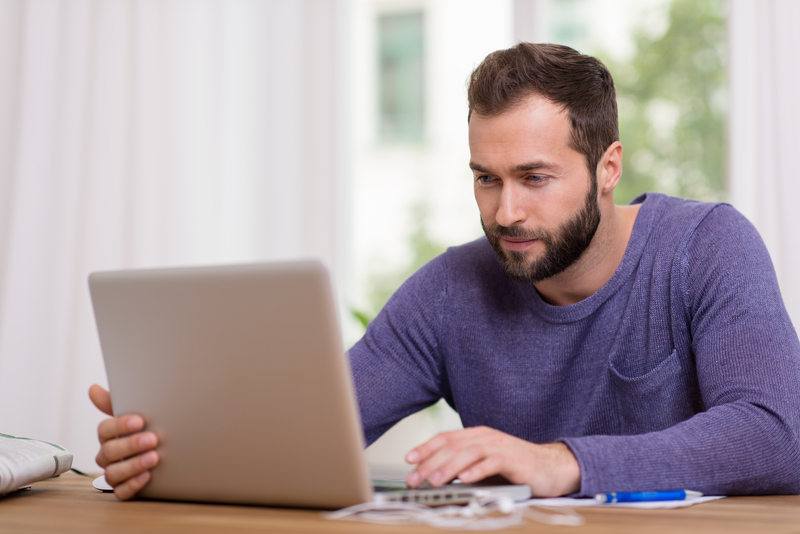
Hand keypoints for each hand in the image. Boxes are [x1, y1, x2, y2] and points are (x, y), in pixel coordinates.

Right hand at [89, 384, 159, 500]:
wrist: (167, 453)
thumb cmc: (145, 430)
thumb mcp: (135, 414)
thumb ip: (114, 403)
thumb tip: (93, 388)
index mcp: (109, 435)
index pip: (105, 430)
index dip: (120, 425)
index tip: (140, 420)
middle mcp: (108, 455)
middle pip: (109, 452)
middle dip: (131, 445)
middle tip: (152, 439)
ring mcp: (115, 472)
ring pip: (113, 473)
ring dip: (134, 465)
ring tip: (154, 457)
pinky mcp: (124, 488)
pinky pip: (121, 492)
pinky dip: (133, 485)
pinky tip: (147, 476)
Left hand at [404, 426, 580, 496]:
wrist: (550, 467)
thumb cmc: (514, 468)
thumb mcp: (483, 466)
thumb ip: (463, 468)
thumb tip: (434, 479)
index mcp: (476, 436)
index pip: (445, 438)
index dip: (425, 448)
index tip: (408, 460)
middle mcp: (486, 437)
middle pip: (452, 446)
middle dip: (430, 463)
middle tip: (414, 479)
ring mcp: (500, 446)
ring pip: (468, 453)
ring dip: (449, 467)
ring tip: (434, 480)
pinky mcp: (513, 459)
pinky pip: (492, 463)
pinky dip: (477, 471)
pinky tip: (465, 480)